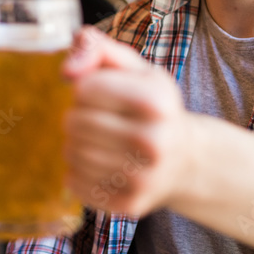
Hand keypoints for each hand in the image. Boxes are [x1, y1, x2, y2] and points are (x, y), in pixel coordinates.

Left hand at [61, 27, 198, 216]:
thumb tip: (67, 70)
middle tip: (100, 119)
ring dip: (76, 144)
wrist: (186, 160)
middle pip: (73, 122)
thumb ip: (97, 48)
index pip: (85, 88)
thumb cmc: (151, 108)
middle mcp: (154, 142)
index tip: (103, 93)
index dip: (85, 87)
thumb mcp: (135, 68)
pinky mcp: (128, 205)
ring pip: (71, 153)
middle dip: (79, 116)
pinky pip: (73, 182)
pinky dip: (78, 171)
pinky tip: (102, 165)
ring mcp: (143, 178)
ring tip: (101, 141)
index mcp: (157, 101)